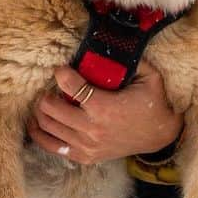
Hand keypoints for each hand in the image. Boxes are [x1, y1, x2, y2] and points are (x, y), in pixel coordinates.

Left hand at [26, 61, 183, 166]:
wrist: (160, 135)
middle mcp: (92, 129)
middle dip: (46, 93)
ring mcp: (86, 146)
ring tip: (44, 101)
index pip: (70, 86)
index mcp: (104, 107)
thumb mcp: (149, 76)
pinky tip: (38, 122)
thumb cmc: (153, 103)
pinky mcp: (85, 156)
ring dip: (41, 111)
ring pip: (47, 126)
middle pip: (51, 108)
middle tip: (50, 86)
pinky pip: (52, 147)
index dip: (61, 73)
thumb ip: (131, 59)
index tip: (61, 68)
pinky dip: (40, 134)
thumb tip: (112, 41)